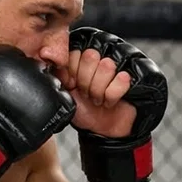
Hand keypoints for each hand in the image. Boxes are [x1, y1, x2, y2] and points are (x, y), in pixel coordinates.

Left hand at [65, 28, 168, 181]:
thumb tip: (50, 55)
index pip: (75, 51)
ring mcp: (117, 65)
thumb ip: (58, 72)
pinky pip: (122, 79)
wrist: (103, 130)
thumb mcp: (64, 92)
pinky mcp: (131, 76)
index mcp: (82, 58)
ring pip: (107, 66)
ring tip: (99, 99)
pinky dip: (113, 96)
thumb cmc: (84, 110)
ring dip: (100, 91)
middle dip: (86, 82)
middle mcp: (99, 57)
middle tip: (87, 94)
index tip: (72, 85)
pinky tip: (111, 101)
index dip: (72, 72)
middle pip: (91, 56)